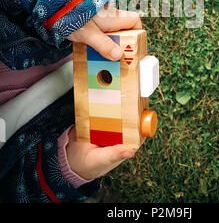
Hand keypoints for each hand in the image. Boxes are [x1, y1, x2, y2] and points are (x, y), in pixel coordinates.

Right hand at [66, 5, 140, 177]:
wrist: (66, 160)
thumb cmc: (88, 165)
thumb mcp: (101, 160)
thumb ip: (114, 155)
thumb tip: (132, 149)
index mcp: (129, 132)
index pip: (141, 112)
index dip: (144, 95)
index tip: (145, 78)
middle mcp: (122, 120)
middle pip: (130, 97)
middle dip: (131, 79)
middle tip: (130, 59)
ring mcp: (110, 113)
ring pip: (116, 92)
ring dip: (115, 77)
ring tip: (114, 59)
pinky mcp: (97, 109)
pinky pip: (101, 94)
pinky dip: (100, 83)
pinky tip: (96, 69)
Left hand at [67, 5, 141, 60]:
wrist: (52, 2)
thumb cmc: (70, 14)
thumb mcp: (87, 33)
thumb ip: (103, 44)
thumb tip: (118, 55)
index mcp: (113, 16)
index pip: (134, 21)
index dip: (137, 32)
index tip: (132, 45)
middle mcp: (109, 13)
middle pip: (123, 27)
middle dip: (120, 41)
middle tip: (114, 54)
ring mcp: (99, 14)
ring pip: (110, 28)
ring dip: (107, 40)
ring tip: (99, 52)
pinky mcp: (88, 16)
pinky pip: (99, 28)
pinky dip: (96, 36)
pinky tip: (88, 44)